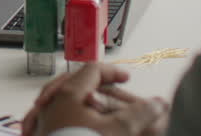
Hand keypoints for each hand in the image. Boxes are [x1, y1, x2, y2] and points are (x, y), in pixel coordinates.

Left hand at [21, 63, 168, 135]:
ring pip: (60, 99)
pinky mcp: (42, 134)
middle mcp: (52, 103)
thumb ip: (140, 113)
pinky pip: (51, 116)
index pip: (93, 70)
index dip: (113, 72)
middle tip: (110, 87)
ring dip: (79, 98)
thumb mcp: (118, 130)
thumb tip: (158, 103)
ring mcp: (44, 119)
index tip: (126, 78)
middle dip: (95, 83)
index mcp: (69, 94)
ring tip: (92, 102)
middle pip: (74, 82)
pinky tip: (76, 119)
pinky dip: (66, 113)